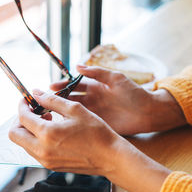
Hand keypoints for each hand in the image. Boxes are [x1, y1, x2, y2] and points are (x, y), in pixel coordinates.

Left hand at [9, 89, 125, 175]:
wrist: (109, 157)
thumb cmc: (96, 132)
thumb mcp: (75, 110)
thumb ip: (52, 100)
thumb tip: (36, 93)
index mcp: (47, 133)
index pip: (22, 117)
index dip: (22, 105)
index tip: (28, 99)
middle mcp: (42, 150)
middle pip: (14, 134)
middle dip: (20, 119)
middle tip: (33, 110)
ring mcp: (45, 160)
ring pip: (23, 143)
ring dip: (28, 129)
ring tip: (46, 119)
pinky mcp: (50, 166)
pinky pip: (33, 151)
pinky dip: (36, 139)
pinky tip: (52, 131)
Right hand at [50, 65, 185, 134]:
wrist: (149, 113)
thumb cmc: (134, 93)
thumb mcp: (116, 78)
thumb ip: (97, 72)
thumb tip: (77, 66)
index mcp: (95, 87)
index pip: (73, 85)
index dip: (61, 86)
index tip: (49, 87)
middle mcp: (92, 100)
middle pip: (70, 98)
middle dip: (56, 99)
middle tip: (42, 101)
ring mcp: (94, 113)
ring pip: (72, 112)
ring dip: (60, 112)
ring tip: (47, 113)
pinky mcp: (97, 124)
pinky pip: (81, 123)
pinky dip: (70, 124)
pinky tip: (60, 126)